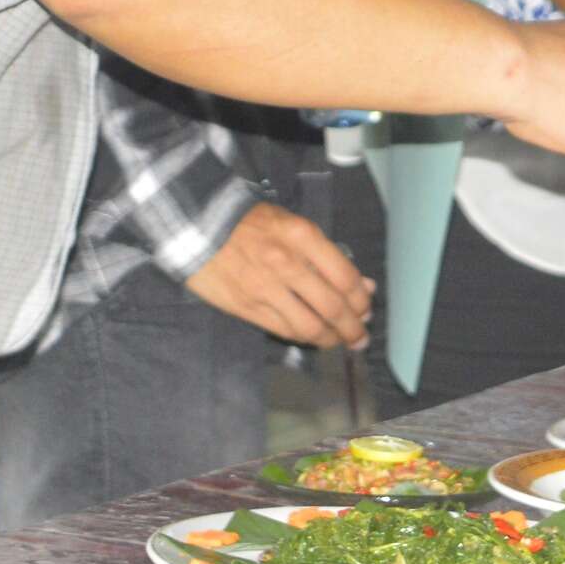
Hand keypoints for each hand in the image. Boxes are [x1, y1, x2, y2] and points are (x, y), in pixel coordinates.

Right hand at [183, 202, 373, 348]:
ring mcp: (266, 289)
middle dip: (353, 327)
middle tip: (361, 336)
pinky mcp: (247, 308)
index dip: (361, 299)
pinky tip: (314, 337)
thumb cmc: (251, 222)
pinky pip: (284, 330)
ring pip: (310, 326)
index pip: (345, 277)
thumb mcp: (293, 225)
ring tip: (341, 341)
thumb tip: (363, 285)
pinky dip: (304, 337)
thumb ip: (326, 255)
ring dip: (332, 339)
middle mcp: (287, 263)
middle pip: (332, 306)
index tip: (366, 307)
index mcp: (302, 236)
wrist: (199, 226)